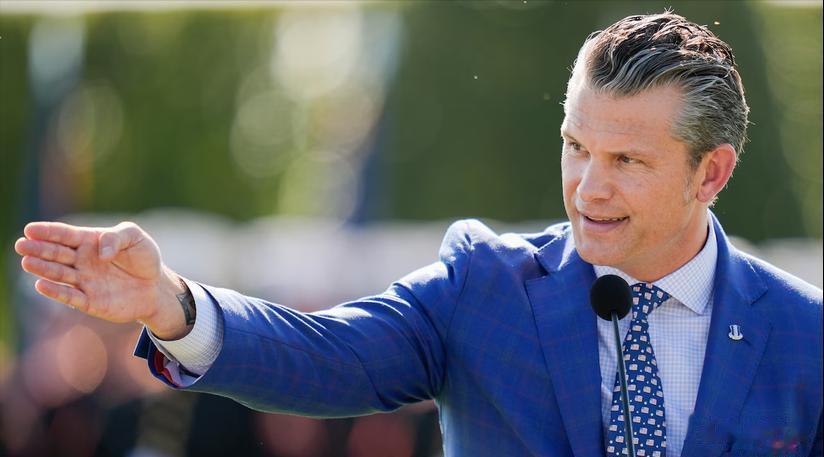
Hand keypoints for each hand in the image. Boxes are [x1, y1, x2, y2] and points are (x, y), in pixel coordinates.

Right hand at [15, 221, 191, 338]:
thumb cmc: (144, 258)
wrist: (157, 287)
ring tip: (27, 262)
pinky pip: (70, 296)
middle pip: (56, 254)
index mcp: (89, 242)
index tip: (30, 229)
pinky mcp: (90, 301)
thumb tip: (100, 252)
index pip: (64, 235)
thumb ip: (116, 237)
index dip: (47, 232)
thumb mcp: (135, 238)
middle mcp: (82, 261)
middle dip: (38, 249)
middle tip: (21, 245)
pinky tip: (41, 285)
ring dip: (43, 269)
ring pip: (59, 274)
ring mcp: (84, 281)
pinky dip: (56, 291)